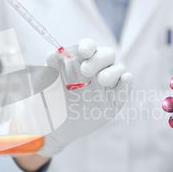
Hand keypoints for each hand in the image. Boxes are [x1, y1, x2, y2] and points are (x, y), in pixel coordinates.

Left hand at [37, 38, 132, 156]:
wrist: (54, 125)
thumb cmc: (50, 100)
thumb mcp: (45, 86)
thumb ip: (49, 71)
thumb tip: (52, 55)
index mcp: (82, 59)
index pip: (89, 47)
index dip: (88, 46)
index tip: (82, 52)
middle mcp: (97, 68)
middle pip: (106, 55)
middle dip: (98, 59)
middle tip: (85, 70)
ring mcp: (108, 83)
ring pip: (118, 69)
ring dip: (112, 71)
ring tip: (102, 80)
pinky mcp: (115, 99)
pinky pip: (125, 87)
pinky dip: (126, 82)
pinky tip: (124, 80)